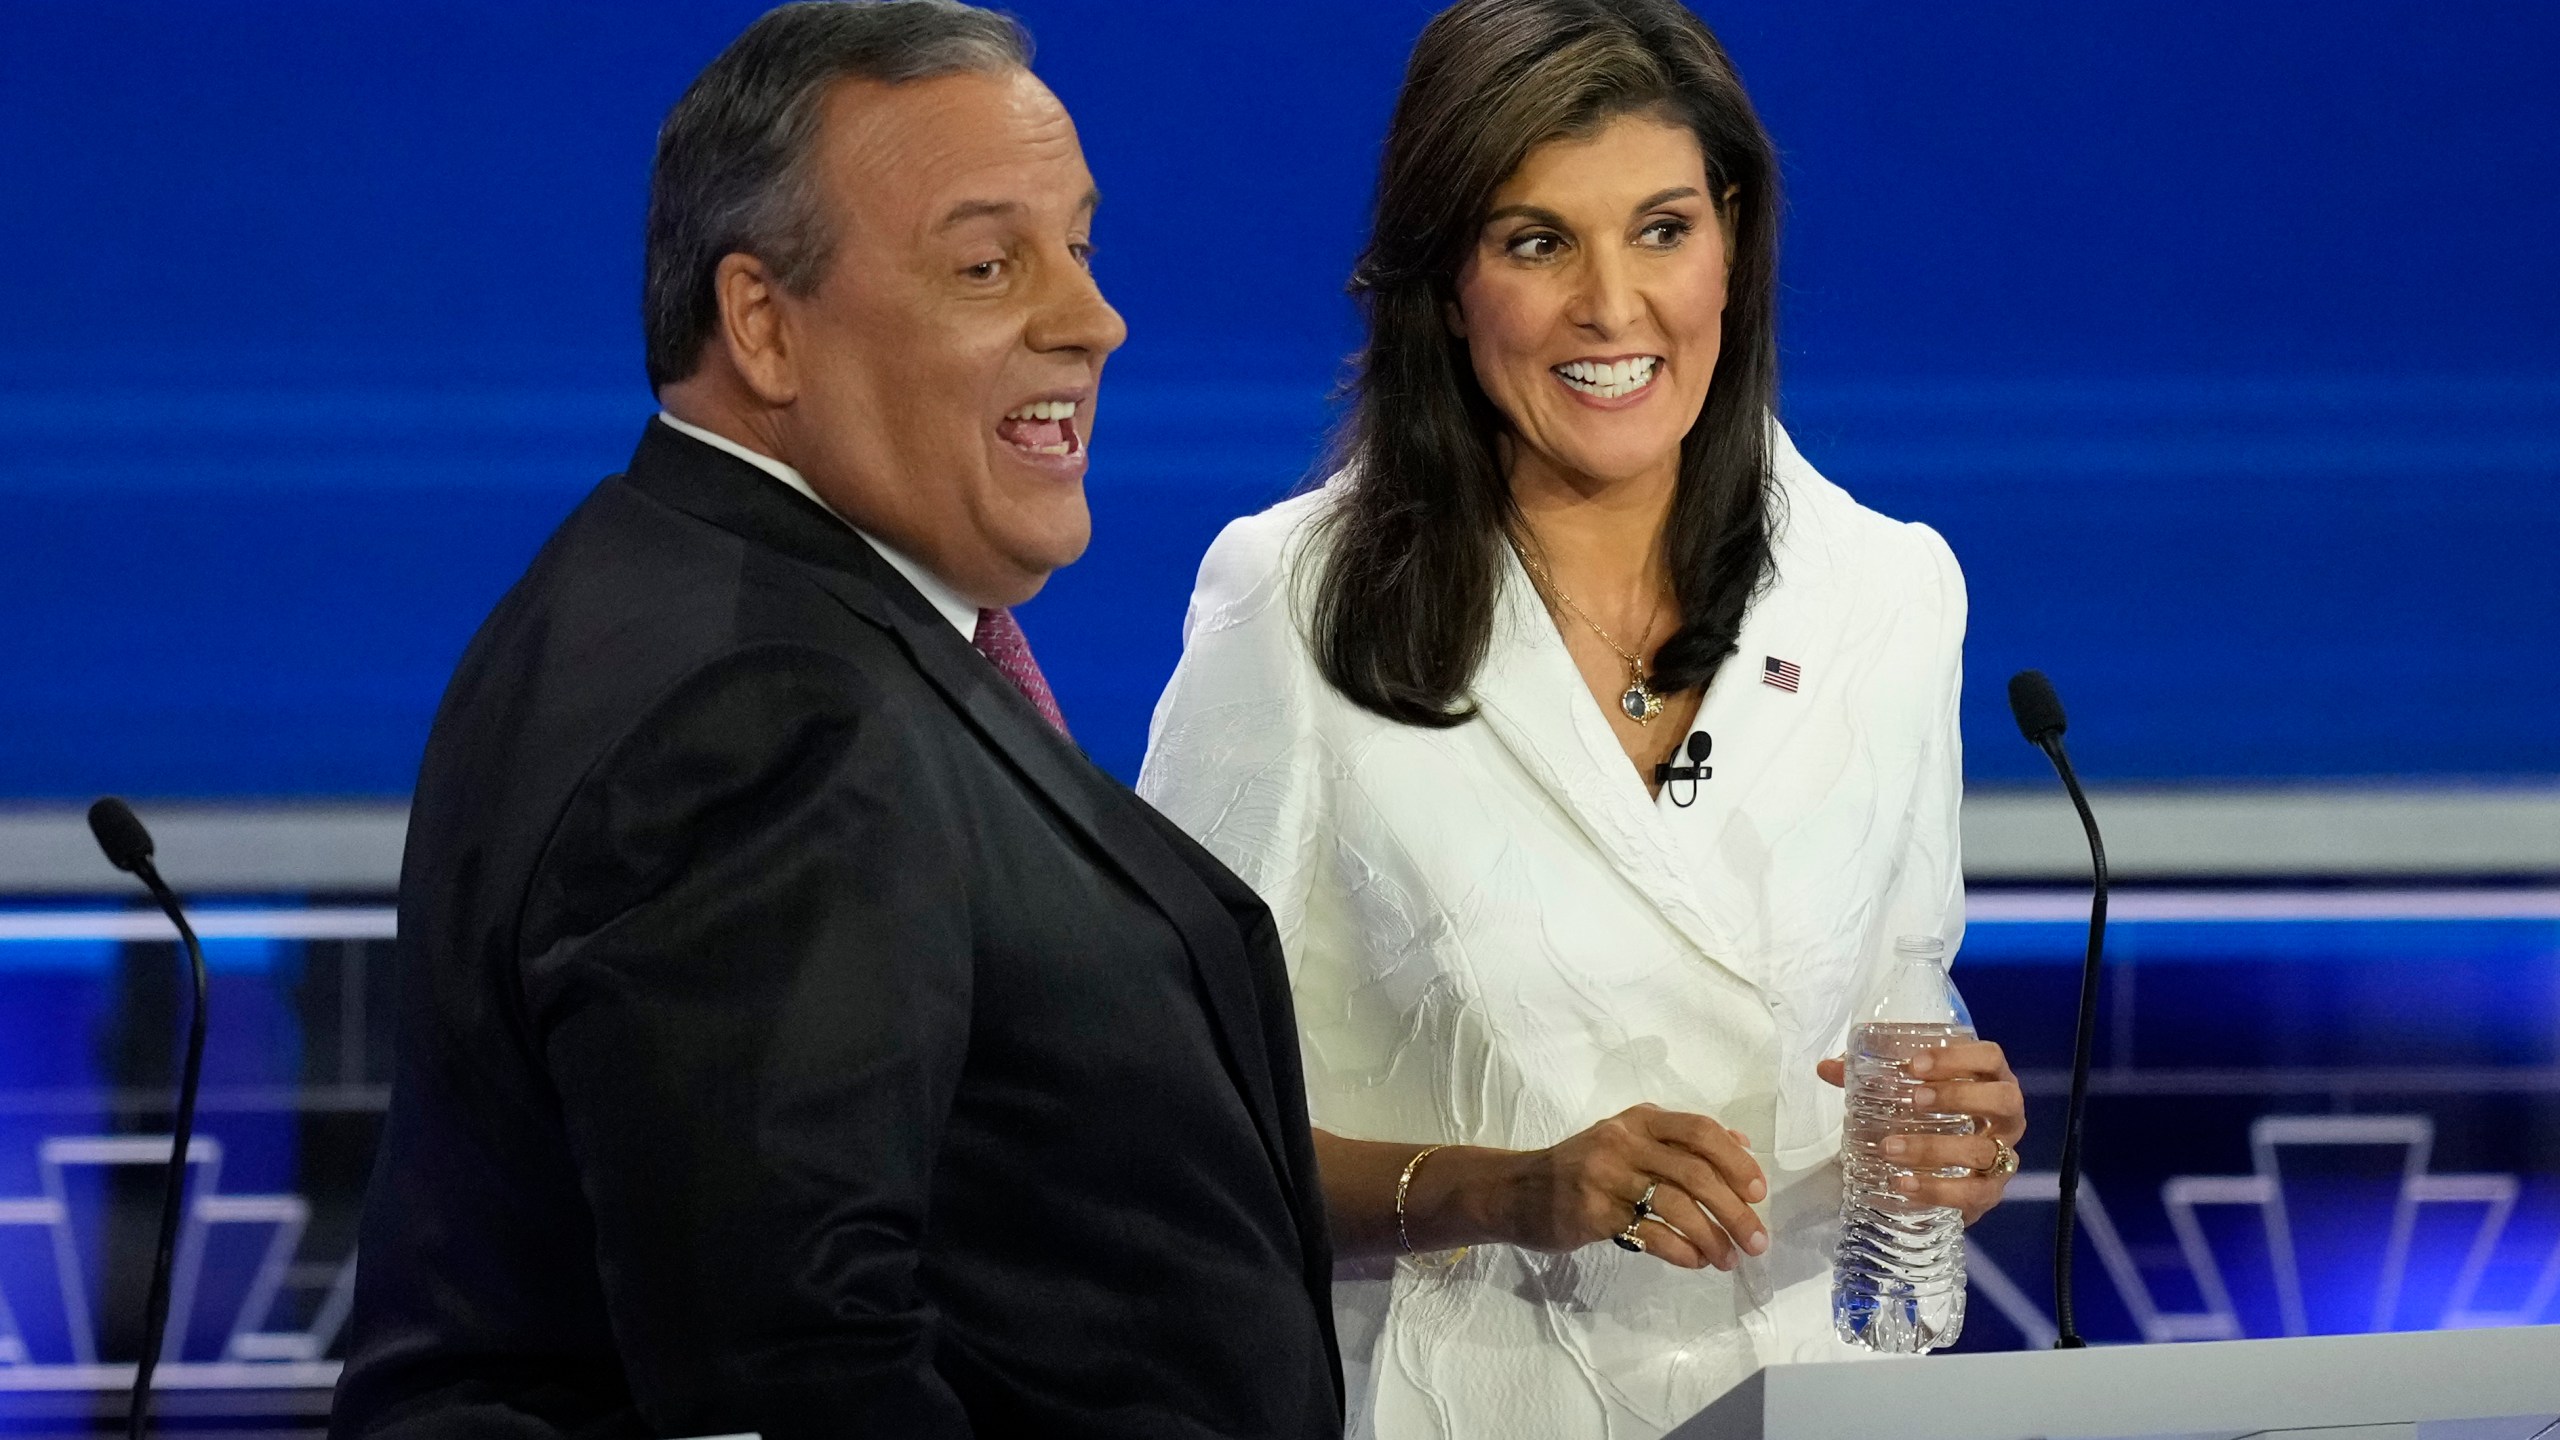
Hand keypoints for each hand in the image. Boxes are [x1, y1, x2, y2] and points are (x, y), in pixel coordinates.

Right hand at [1476, 1104, 1768, 1270]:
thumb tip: (1741, 1146)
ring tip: (1728, 1259)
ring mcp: (1605, 1176)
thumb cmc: (1583, 1167)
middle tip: (1757, 1240)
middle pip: (1695, 1173)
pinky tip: (1695, 1261)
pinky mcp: (1592, 1212)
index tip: (1758, 1192)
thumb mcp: (1629, 1141)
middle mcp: (1624, 1142)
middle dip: (1734, 1211)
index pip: (1699, 1131)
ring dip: (1712, 1237)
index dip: (1735, 1161)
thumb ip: (1680, 1142)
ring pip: (1676, 1206)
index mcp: (1640, 1121)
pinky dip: (1681, 1251)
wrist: (1517, 1191)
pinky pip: (1649, 1234)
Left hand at [1818, 1041, 2024, 1225]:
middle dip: (1959, 1096)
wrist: (1945, 1172)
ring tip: (1891, 1148)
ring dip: (1936, 1148)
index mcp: (1989, 1080)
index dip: (1958, 1057)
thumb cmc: (1928, 1116)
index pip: (1990, 1057)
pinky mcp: (1989, 1193)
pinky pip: (1973, 1194)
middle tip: (1914, 1099)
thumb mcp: (1903, 1091)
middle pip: (2003, 1099)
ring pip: (1985, 1151)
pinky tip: (1904, 1184)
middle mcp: (2006, 1117)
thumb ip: (1867, 1077)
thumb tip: (1826, 1068)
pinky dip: (1938, 1190)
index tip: (1915, 1064)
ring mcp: (2003, 1157)